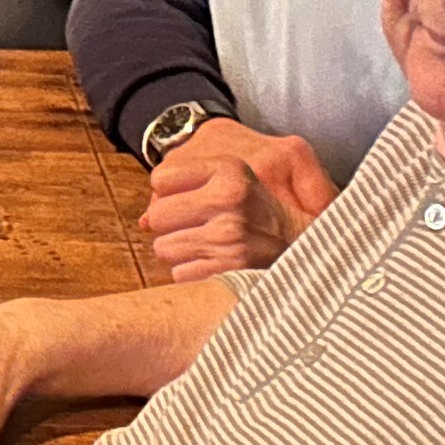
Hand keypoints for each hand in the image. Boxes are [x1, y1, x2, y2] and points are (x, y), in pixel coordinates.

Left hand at [139, 120, 336, 280]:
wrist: (303, 243)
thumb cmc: (256, 209)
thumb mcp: (232, 178)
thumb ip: (184, 184)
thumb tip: (141, 221)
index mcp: (229, 170)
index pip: (160, 178)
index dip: (169, 192)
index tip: (190, 199)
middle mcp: (229, 200)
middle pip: (155, 215)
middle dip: (170, 224)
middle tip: (196, 227)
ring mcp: (229, 236)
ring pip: (163, 247)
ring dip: (181, 251)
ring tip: (208, 246)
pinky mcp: (228, 269)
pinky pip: (179, 274)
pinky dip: (192, 273)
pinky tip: (215, 264)